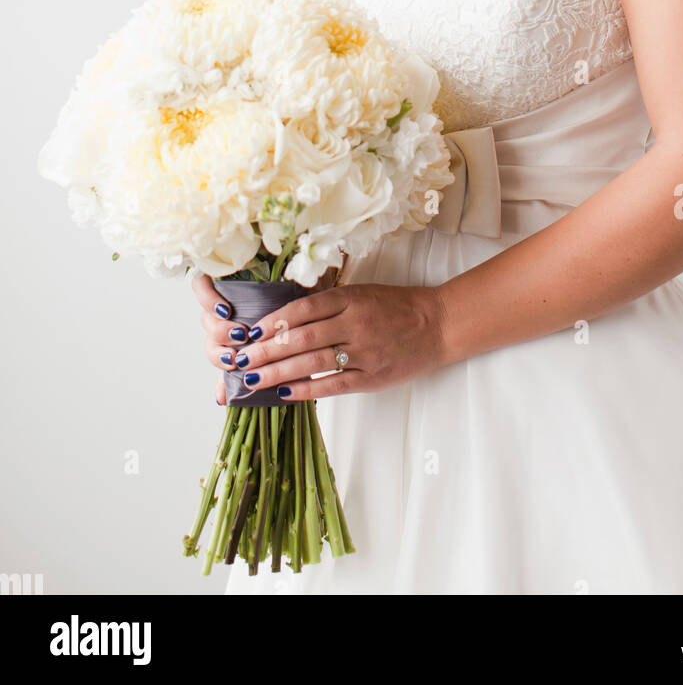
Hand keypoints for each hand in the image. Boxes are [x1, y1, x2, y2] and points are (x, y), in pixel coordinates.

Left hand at [191, 272, 448, 403]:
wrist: (437, 325)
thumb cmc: (397, 306)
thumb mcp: (363, 292)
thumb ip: (330, 302)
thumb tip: (287, 317)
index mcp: (351, 299)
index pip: (303, 309)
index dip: (273, 321)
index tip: (250, 332)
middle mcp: (355, 324)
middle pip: (301, 338)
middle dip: (266, 350)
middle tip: (240, 359)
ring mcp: (364, 353)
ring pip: (312, 364)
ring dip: (278, 372)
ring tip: (253, 379)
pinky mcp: (372, 378)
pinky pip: (333, 386)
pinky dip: (306, 390)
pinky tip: (284, 394)